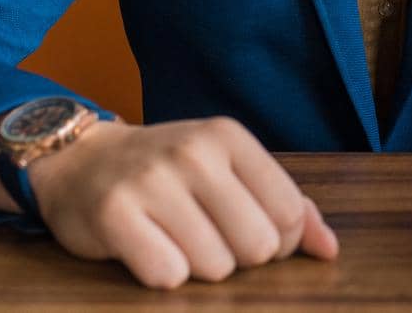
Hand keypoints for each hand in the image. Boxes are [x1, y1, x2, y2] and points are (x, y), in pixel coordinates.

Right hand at [26, 116, 338, 287]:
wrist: (81, 161)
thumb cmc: (169, 173)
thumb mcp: (229, 170)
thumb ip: (286, 204)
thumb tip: (330, 250)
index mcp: (228, 137)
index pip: (289, 213)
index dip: (278, 242)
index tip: (249, 232)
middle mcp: (193, 152)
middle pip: (258, 245)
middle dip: (239, 258)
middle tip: (208, 238)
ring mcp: (152, 180)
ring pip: (215, 267)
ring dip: (198, 268)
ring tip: (174, 240)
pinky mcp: (114, 214)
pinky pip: (167, 274)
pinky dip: (162, 274)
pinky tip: (149, 249)